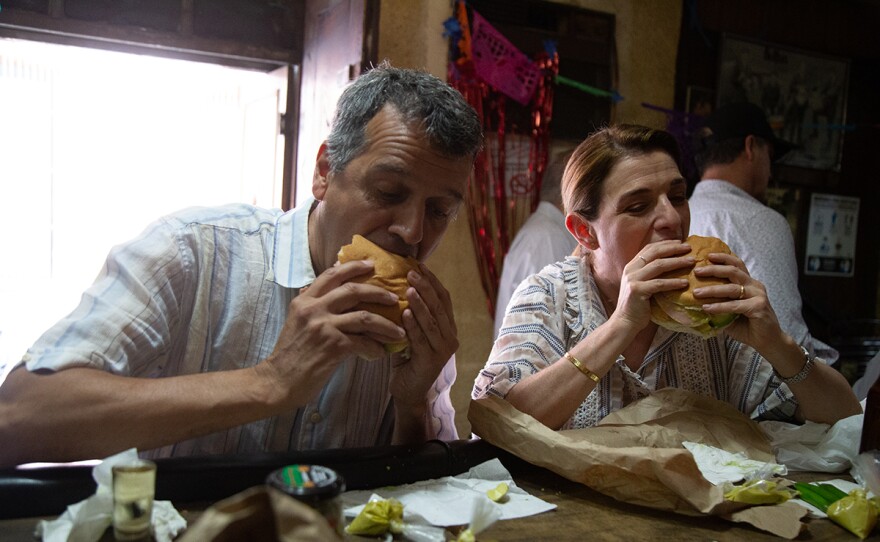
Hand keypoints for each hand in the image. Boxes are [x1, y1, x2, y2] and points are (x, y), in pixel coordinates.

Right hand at [259, 260, 406, 406]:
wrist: (278, 381)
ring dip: (386, 324)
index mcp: (305, 300)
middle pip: (353, 290)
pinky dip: (375, 348)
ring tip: (398, 331)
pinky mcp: (333, 345)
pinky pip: (364, 342)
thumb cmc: (289, 354)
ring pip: (365, 317)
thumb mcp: (295, 320)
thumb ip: (309, 304)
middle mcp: (314, 308)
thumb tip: (318, 287)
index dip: (353, 267)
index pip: (331, 274)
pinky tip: (380, 353)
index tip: (371, 264)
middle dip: (378, 292)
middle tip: (394, 297)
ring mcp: (324, 326)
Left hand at [389, 264, 457, 408]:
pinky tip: (404, 312)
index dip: (432, 281)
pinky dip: (413, 324)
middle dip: (426, 286)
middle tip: (412, 271)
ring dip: (420, 302)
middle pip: (440, 306)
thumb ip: (408, 314)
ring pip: (432, 321)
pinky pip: (422, 339)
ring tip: (409, 287)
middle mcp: (450, 337)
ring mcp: (443, 350)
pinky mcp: (432, 361)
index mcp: (448, 328)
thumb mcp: (410, 333)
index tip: (419, 265)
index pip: (443, 298)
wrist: (408, 393)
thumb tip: (392, 286)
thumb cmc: (406, 361)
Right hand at [611, 240, 692, 330]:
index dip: (665, 244)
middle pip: (655, 253)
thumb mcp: (642, 284)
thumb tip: (671, 265)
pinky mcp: (637, 290)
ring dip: (677, 262)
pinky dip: (673, 282)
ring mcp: (633, 279)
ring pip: (659, 265)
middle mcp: (631, 269)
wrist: (625, 322)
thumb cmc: (637, 305)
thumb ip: (651, 274)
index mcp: (631, 266)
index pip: (649, 248)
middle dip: (673, 249)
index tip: (680, 242)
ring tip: (692, 262)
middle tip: (689, 248)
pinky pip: (659, 283)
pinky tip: (685, 283)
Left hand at [692, 252, 783, 349]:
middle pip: (733, 271)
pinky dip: (720, 306)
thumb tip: (695, 297)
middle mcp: (754, 285)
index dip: (723, 258)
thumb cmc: (746, 325)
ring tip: (696, 292)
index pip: (737, 264)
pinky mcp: (759, 307)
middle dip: (714, 269)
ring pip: (732, 288)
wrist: (767, 340)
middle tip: (697, 271)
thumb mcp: (730, 310)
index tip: (707, 255)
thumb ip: (718, 301)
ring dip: (712, 290)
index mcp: (749, 283)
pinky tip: (707, 308)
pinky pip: (735, 305)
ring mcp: (758, 295)